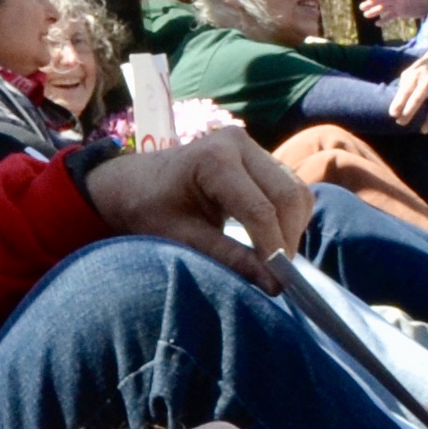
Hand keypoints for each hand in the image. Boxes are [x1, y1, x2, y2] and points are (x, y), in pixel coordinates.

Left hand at [82, 131, 315, 285]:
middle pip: (287, 196)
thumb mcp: (183, 238)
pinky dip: (289, 217)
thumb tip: (276, 284)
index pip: (260, 209)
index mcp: (214, 159)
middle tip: (278, 275)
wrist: (131, 183)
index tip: (279, 283)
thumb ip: (230, 258)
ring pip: (296, 192)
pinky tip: (272, 239)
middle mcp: (238, 143)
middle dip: (288, 239)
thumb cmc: (148, 209)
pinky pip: (291, 188)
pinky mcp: (260, 157)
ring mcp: (251, 146)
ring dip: (292, 229)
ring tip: (274, 260)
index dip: (273, 248)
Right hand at [355, 0, 427, 30]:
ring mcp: (398, 5)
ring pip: (384, 9)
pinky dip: (384, 20)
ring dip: (375, 12)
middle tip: (361, 7)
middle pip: (382, 1)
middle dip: (372, 4)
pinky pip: (391, 16)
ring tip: (365, 15)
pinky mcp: (401, 12)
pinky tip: (377, 24)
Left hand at [384, 44, 427, 130]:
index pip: (405, 90)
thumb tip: (395, 101)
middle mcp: (427, 80)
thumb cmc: (424, 67)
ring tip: (423, 131)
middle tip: (401, 123)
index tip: (393, 114)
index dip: (398, 102)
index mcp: (415, 75)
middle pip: (418, 98)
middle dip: (409, 111)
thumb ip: (404, 83)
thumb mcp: (412, 70)